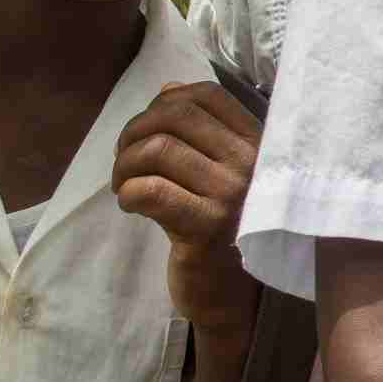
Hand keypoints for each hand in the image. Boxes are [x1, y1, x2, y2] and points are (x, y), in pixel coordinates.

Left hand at [113, 82, 261, 334]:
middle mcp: (251, 162)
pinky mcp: (207, 227)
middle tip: (124, 160)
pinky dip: (128, 193)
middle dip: (134, 132)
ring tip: (124, 185)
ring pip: (157, 150)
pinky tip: (131, 205)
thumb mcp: (222, 172)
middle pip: (175, 116)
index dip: (166, 102)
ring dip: (124, 166)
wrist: (235, 292)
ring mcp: (232, 194)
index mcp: (258, 144)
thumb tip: (169, 89)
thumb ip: (204, 129)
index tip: (149, 130)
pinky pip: (151, 191)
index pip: (208, 95)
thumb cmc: (227, 227)